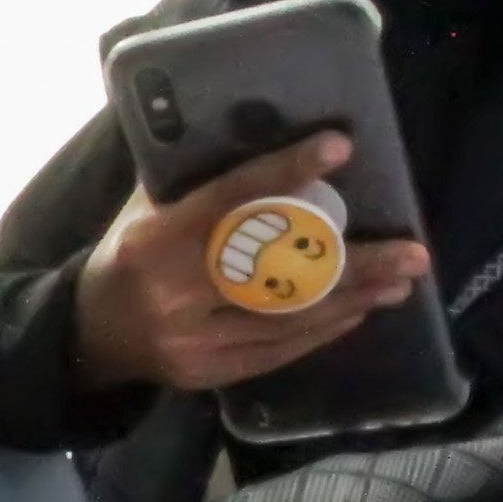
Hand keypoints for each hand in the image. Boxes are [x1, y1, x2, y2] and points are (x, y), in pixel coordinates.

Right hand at [71, 132, 433, 396]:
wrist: (90, 335)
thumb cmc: (129, 253)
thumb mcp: (145, 208)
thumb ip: (195, 178)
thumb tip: (258, 128)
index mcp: (156, 240)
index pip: (230, 201)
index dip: (285, 173)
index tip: (338, 148)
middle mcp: (175, 292)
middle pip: (276, 274)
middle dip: (352, 262)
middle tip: (412, 250)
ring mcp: (195, 340)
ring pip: (288, 318)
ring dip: (353, 297)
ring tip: (402, 278)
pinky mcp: (210, 373)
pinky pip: (281, 350)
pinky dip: (326, 327)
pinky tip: (360, 308)